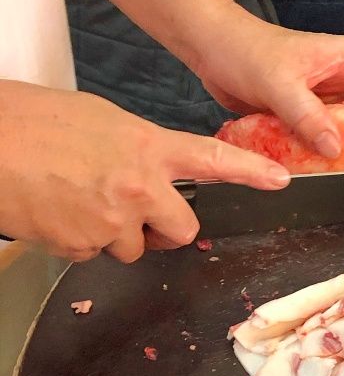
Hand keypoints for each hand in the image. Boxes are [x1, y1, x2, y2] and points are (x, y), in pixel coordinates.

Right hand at [0, 84, 288, 262]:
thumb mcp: (98, 121)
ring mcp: (112, 221)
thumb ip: (136, 150)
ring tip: (76, 200)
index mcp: (146, 147)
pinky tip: (55, 212)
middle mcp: (138, 187)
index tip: (280, 180)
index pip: (212, 160)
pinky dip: (77, 241)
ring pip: (133, 248)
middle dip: (163, 228)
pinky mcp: (82, 245)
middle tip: (133, 211)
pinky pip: (92, 254)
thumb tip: (148, 172)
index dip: (250, 171)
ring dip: (114, 235)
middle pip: (183, 230)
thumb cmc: (31, 121)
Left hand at [192, 14, 343, 159]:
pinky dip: (329, 149)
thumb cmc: (245, 51)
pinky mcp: (303, 113)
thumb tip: (336, 149)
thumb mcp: (278, 84)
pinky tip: (323, 166)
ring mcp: (322, 96)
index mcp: (343, 56)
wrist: (210, 49)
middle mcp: (339, 76)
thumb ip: (307, 116)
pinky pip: (326, 133)